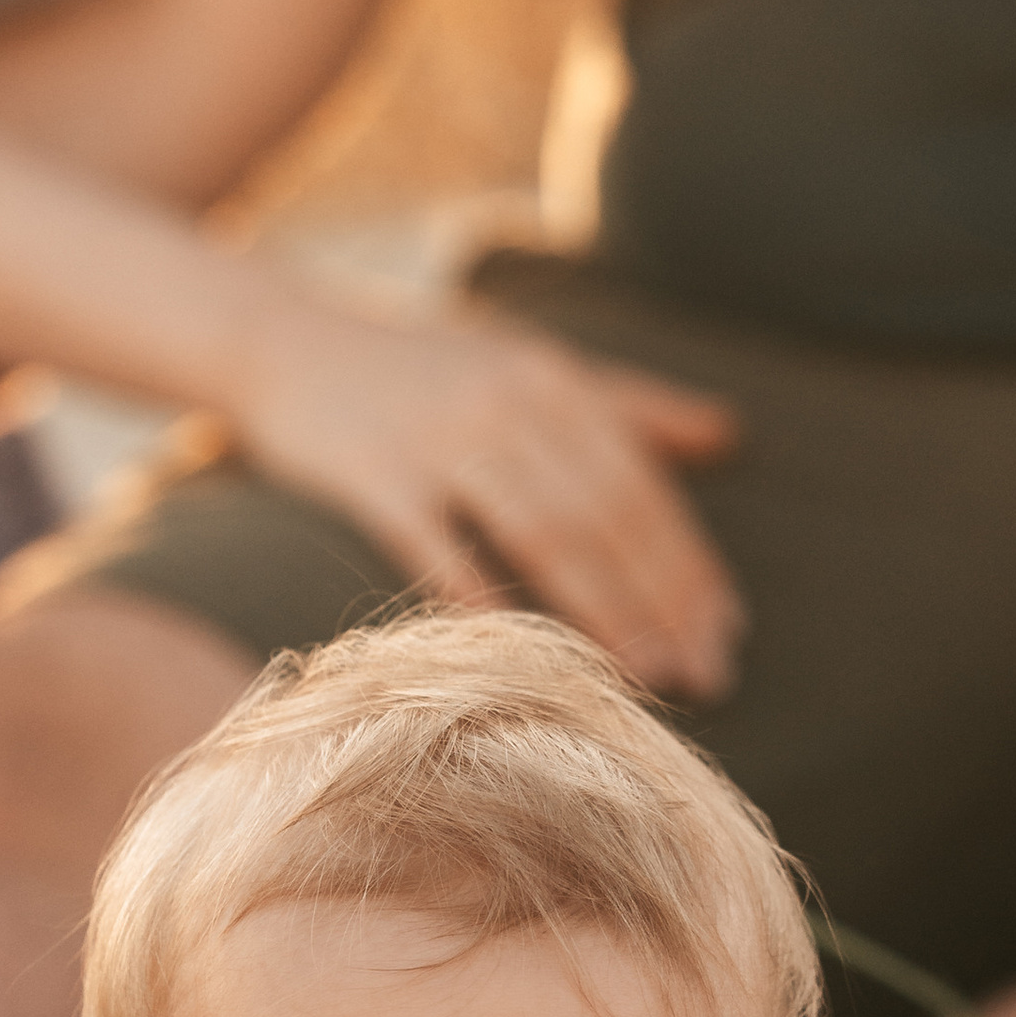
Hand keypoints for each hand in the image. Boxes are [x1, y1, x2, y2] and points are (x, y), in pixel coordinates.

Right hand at [221, 274, 745, 701]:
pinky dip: (483, 597)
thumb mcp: (530, 365)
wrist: (285, 342)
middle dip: (664, 599)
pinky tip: (523, 654)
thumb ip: (628, 404)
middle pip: (606, 513)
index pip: (644, 484)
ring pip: (542, 531)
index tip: (728, 631)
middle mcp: (510, 401)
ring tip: (644, 674)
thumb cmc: (422, 370)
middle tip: (706, 674)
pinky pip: (440, 545)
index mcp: (556, 380)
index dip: (691, 560)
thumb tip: (730, 434)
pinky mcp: (376, 473)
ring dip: (601, 608)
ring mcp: (441, 436)